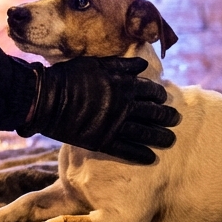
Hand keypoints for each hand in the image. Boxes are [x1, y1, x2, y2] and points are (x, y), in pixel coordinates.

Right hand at [15, 57, 178, 162]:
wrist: (46, 99)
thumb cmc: (69, 77)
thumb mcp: (95, 63)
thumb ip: (120, 64)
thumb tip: (142, 65)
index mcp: (123, 84)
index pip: (150, 90)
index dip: (160, 94)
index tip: (164, 97)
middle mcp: (124, 105)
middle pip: (153, 112)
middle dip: (166, 116)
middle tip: (175, 119)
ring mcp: (114, 125)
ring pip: (146, 132)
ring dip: (161, 136)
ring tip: (170, 139)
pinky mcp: (103, 141)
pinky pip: (128, 150)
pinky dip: (142, 154)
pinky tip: (151, 157)